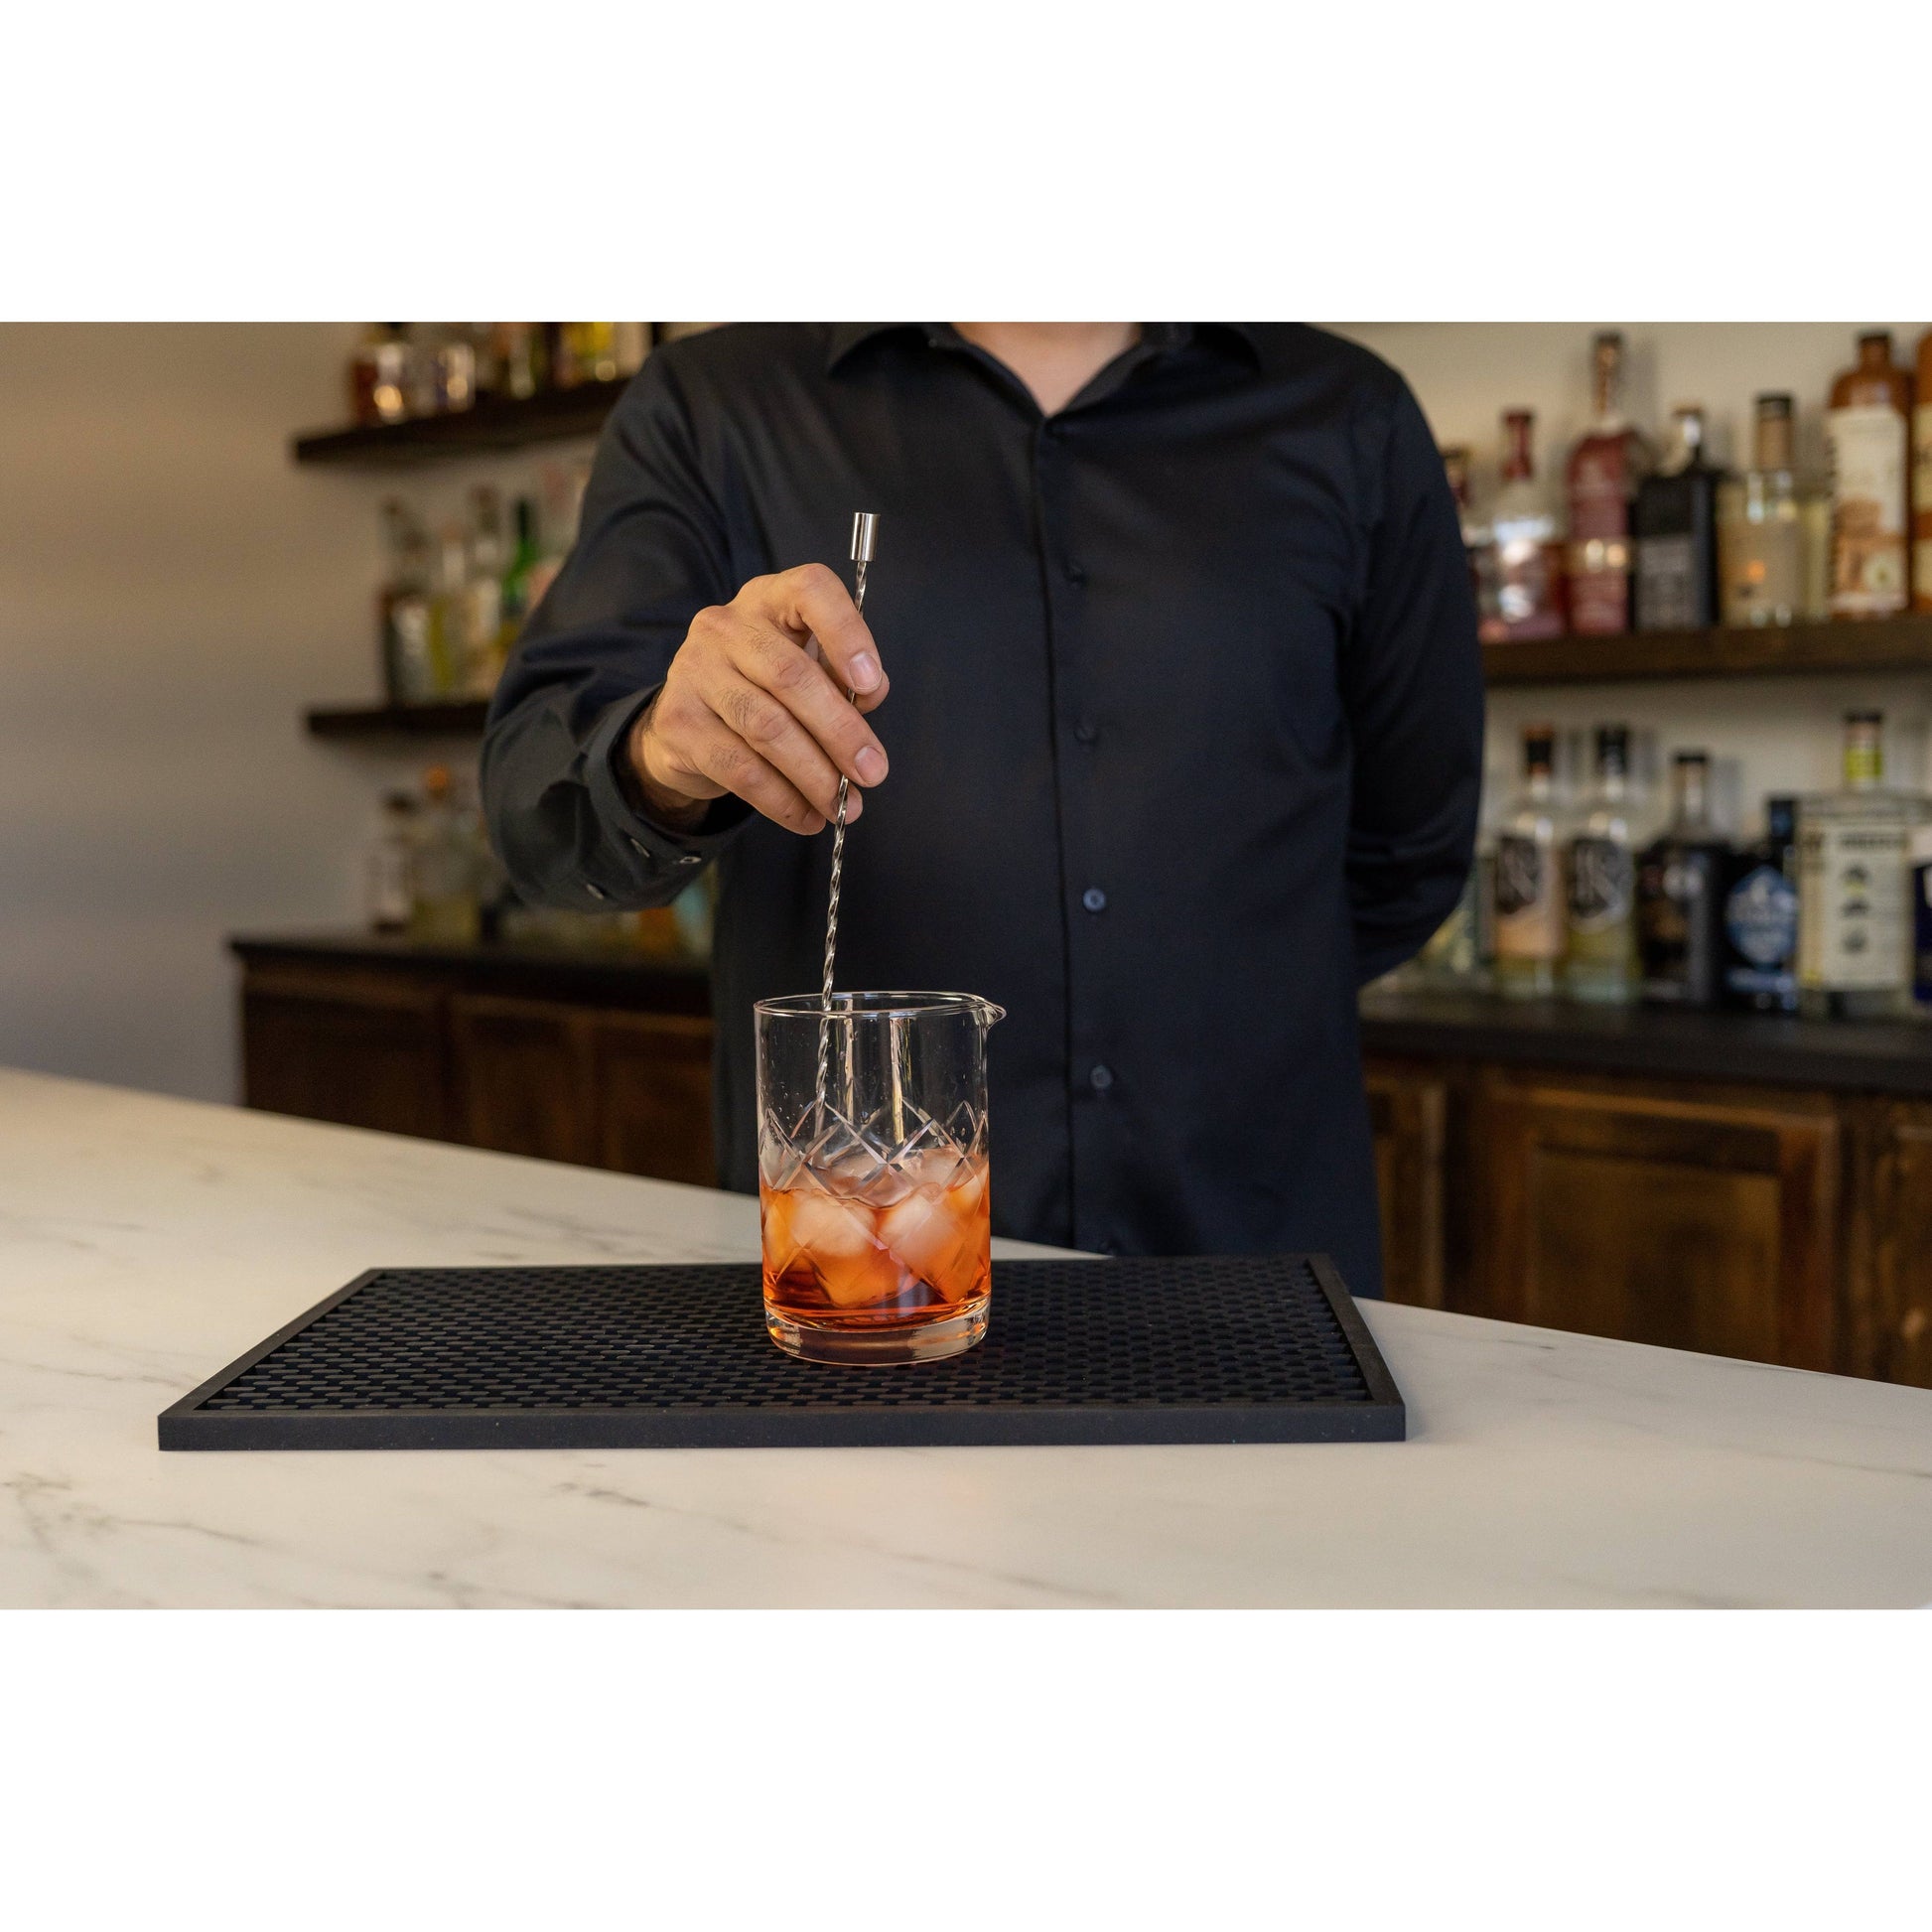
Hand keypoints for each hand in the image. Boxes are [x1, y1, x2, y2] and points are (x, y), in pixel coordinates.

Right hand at [627, 563, 889, 835]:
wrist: (688, 720)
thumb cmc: (765, 688)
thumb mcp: (808, 668)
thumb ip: (843, 677)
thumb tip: (869, 697)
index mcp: (770, 599)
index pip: (810, 592)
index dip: (846, 635)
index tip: (872, 686)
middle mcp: (726, 626)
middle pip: (790, 676)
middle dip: (840, 731)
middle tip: (872, 771)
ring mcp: (695, 670)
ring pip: (766, 728)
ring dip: (813, 775)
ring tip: (843, 805)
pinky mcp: (679, 721)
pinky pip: (739, 768)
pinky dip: (781, 800)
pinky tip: (807, 817)